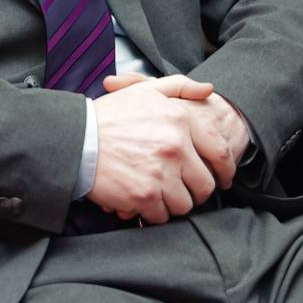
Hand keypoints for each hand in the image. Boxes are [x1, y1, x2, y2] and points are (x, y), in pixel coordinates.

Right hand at [88, 73, 217, 222]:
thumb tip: (209, 90)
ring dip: (171, 203)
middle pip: (204, 185)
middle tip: (180, 191)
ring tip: (155, 194)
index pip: (219, 152)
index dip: (226, 170)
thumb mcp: (144, 91)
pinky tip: (139, 201)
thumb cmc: (109, 116)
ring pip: (184, 204)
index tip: (224, 180)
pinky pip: (161, 216)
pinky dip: (151, 213)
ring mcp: (161, 172)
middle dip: (193, 191)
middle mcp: (175, 146)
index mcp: (180, 120)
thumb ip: (180, 86)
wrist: (76, 139)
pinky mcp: (144, 195)